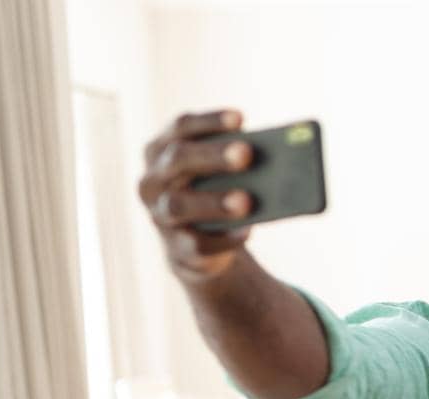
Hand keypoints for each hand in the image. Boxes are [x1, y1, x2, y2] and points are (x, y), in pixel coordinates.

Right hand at [138, 109, 254, 281]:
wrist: (198, 246)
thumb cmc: (214, 195)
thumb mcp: (221, 176)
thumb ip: (237, 165)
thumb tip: (275, 161)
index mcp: (163, 151)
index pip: (181, 127)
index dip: (210, 121)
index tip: (240, 118)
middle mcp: (153, 180)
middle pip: (178, 160)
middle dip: (212, 155)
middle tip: (246, 153)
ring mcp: (159, 216)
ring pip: (180, 205)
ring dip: (214, 202)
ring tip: (246, 201)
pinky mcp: (177, 249)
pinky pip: (199, 243)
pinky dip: (225, 238)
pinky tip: (247, 232)